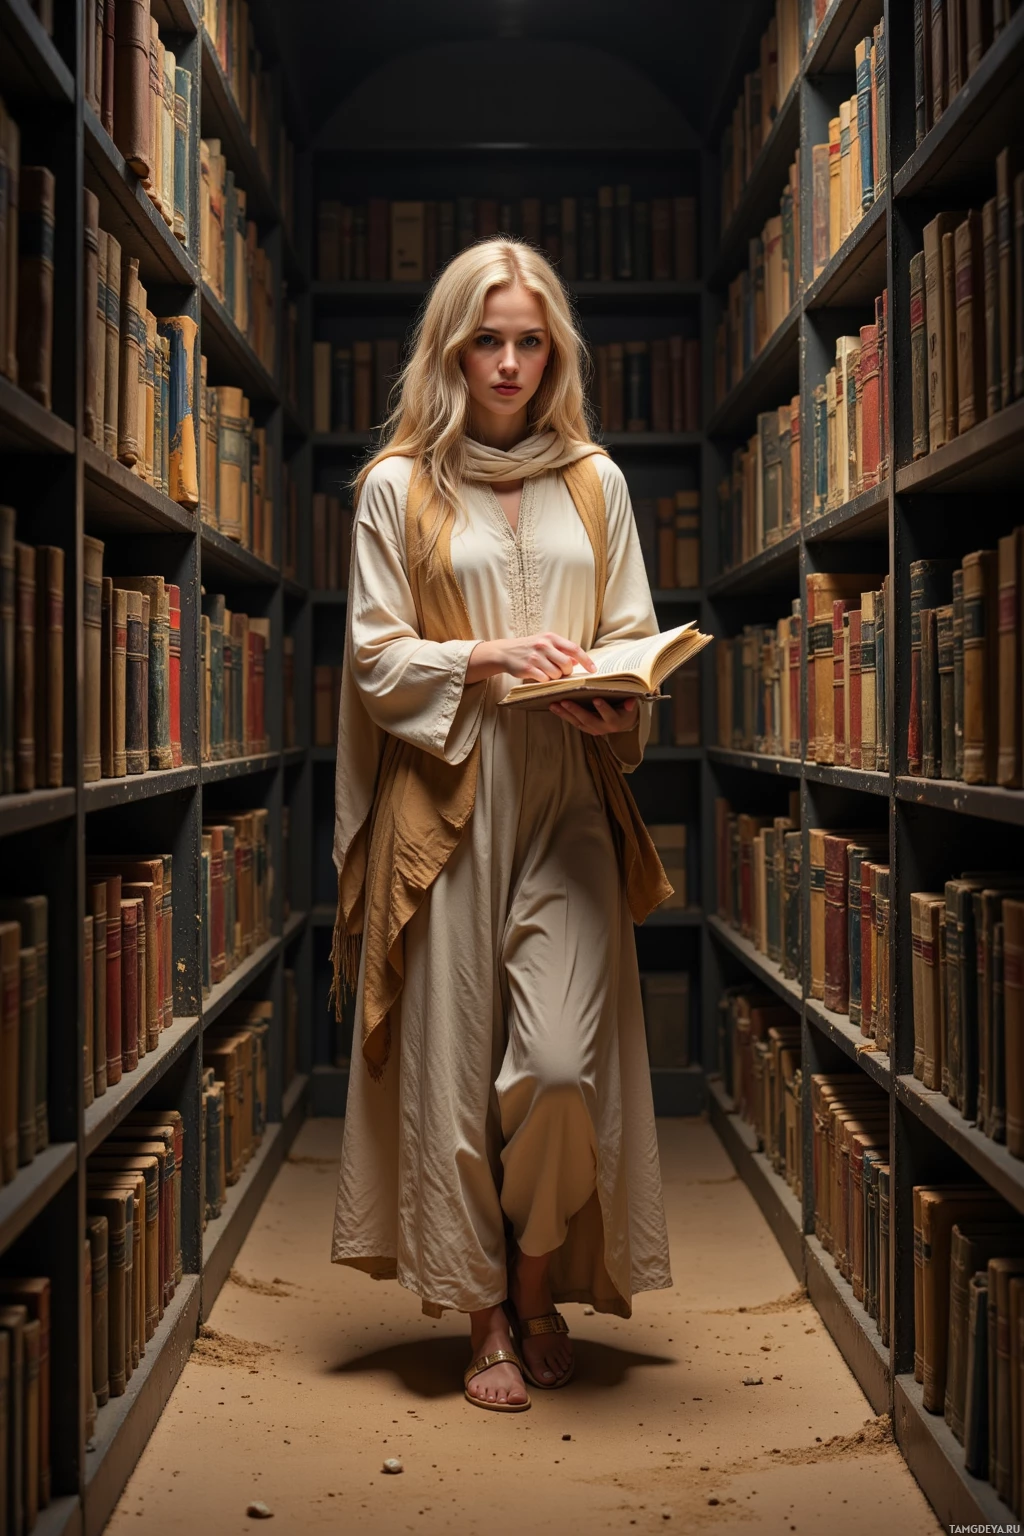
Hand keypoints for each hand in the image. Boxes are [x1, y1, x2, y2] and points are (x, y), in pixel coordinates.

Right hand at [466, 632, 596, 685]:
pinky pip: (545, 679)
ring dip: (555, 677)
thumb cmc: (529, 648)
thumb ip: (561, 650)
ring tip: (546, 673)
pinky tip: (539, 676)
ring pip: (556, 674)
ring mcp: (536, 657)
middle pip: (567, 664)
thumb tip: (578, 661)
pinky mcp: (528, 668)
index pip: (574, 649)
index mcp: (551, 637)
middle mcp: (544, 645)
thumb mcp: (545, 643)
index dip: (586, 660)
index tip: (593, 670)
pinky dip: (545, 681)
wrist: (505, 652)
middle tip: (561, 672)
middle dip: (567, 672)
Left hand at [549, 696, 638, 734]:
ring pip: (578, 722)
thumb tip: (631, 702)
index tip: (597, 699)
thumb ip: (631, 703)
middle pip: (589, 719)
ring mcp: (593, 729)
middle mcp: (603, 727)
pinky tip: (554, 707)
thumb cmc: (626, 709)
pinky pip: (573, 722)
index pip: (610, 715)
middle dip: (576, 710)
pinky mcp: (586, 728)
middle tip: (565, 701)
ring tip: (554, 704)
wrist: (623, 722)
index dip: (603, 708)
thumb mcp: (631, 706)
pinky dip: (564, 715)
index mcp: (616, 721)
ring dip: (565, 714)